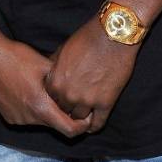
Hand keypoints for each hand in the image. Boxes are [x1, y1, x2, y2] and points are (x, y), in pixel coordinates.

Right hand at [0, 33, 90, 137]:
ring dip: (47, 111)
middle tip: (69, 98)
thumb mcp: (46, 65)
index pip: (69, 130)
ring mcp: (16, 119)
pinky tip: (30, 92)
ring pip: (40, 121)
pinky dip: (33, 110)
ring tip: (45, 91)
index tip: (87, 115)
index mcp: (40, 107)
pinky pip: (27, 118)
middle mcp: (28, 118)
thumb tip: (81, 89)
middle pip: (55, 125)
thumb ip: (64, 82)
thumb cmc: (17, 57)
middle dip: (64, 115)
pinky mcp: (7, 116)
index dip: (82, 126)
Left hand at [44, 17, 137, 132]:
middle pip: (62, 111)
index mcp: (55, 81)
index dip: (55, 99)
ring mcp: (87, 101)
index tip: (60, 99)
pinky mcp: (105, 103)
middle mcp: (68, 94)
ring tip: (82, 116)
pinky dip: (94, 126)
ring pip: (78, 119)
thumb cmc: (87, 38)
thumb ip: (54, 67)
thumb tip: (49, 76)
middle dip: (66, 108)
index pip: (49, 100)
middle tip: (71, 107)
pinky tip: (92, 124)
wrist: (112, 35)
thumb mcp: (62, 50)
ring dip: (80, 117)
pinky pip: (97, 124)